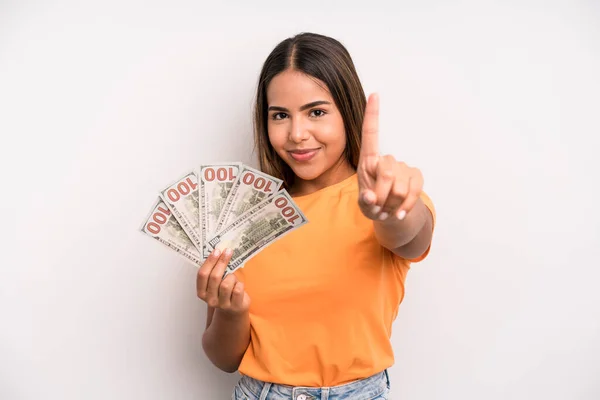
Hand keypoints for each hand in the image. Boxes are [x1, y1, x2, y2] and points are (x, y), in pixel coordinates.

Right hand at [196, 248, 249, 314]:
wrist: (233, 311)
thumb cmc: (224, 292)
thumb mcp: (216, 284)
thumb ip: (214, 271)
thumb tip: (220, 252)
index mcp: (202, 292)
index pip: (202, 275)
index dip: (210, 261)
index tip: (217, 250)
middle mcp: (210, 300)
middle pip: (214, 277)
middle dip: (222, 262)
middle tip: (228, 252)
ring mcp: (222, 304)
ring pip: (226, 284)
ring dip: (231, 277)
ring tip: (233, 277)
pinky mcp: (235, 306)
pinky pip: (238, 289)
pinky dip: (239, 284)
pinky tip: (238, 286)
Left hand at [358, 93, 423, 220]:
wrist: (391, 214)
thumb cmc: (373, 204)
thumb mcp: (364, 205)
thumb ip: (365, 201)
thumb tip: (370, 197)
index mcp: (368, 161)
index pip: (370, 134)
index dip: (372, 115)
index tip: (374, 94)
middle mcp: (386, 160)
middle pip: (386, 173)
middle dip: (381, 196)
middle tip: (378, 207)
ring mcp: (403, 167)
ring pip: (399, 186)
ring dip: (391, 204)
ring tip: (387, 208)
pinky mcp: (416, 176)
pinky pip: (413, 191)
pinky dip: (405, 206)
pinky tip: (399, 212)